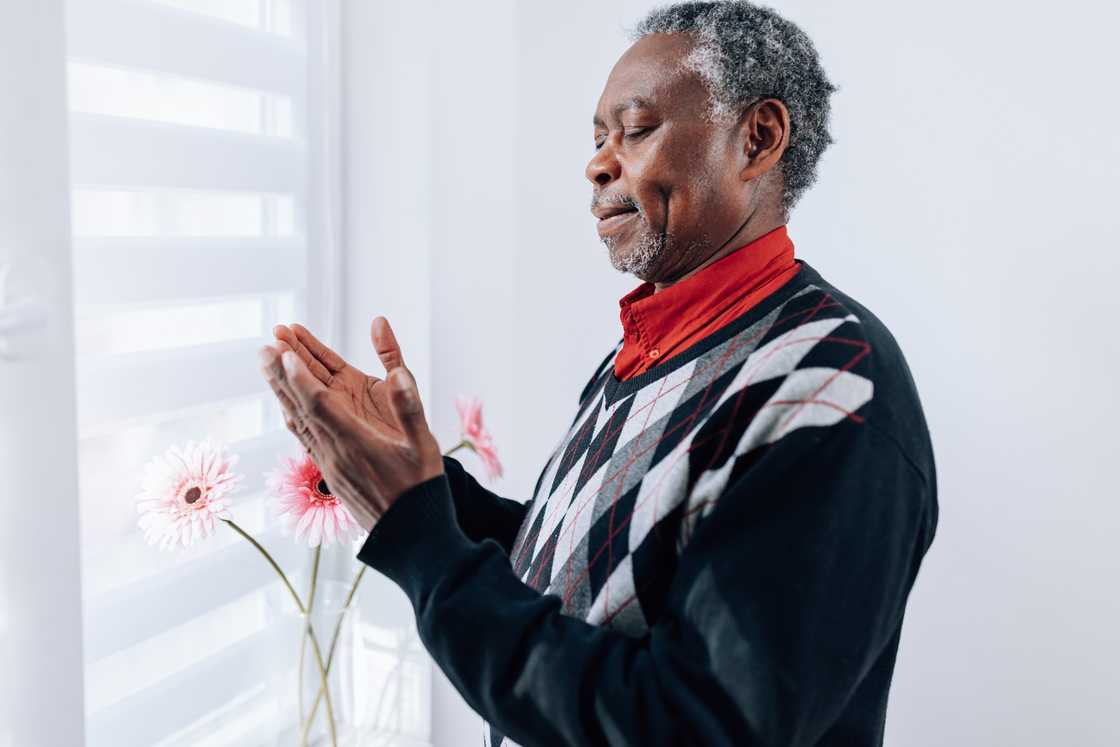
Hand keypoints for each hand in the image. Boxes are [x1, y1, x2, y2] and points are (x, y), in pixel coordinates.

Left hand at [258, 318, 443, 530]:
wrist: (411, 536)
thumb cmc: (421, 489)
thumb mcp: (423, 445)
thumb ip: (409, 407)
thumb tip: (397, 373)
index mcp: (355, 442)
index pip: (319, 404)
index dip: (300, 377)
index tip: (284, 351)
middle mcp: (334, 454)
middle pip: (300, 409)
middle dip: (280, 376)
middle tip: (263, 348)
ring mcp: (329, 466)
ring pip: (298, 423)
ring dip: (282, 393)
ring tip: (267, 368)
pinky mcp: (330, 475)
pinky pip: (304, 439)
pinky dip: (293, 416)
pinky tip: (287, 408)